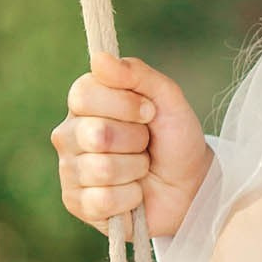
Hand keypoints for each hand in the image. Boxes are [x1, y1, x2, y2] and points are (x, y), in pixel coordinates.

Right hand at [51, 53, 211, 237]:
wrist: (191, 183)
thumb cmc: (175, 138)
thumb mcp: (168, 98)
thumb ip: (137, 74)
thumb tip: (99, 58)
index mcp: (85, 103)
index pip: (84, 94)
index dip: (125, 104)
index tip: (149, 111)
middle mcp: (70, 134)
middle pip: (95, 134)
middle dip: (136, 139)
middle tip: (146, 143)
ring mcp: (70, 170)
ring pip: (101, 169)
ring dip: (136, 169)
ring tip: (142, 168)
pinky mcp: (77, 204)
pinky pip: (101, 200)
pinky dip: (130, 197)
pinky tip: (134, 193)